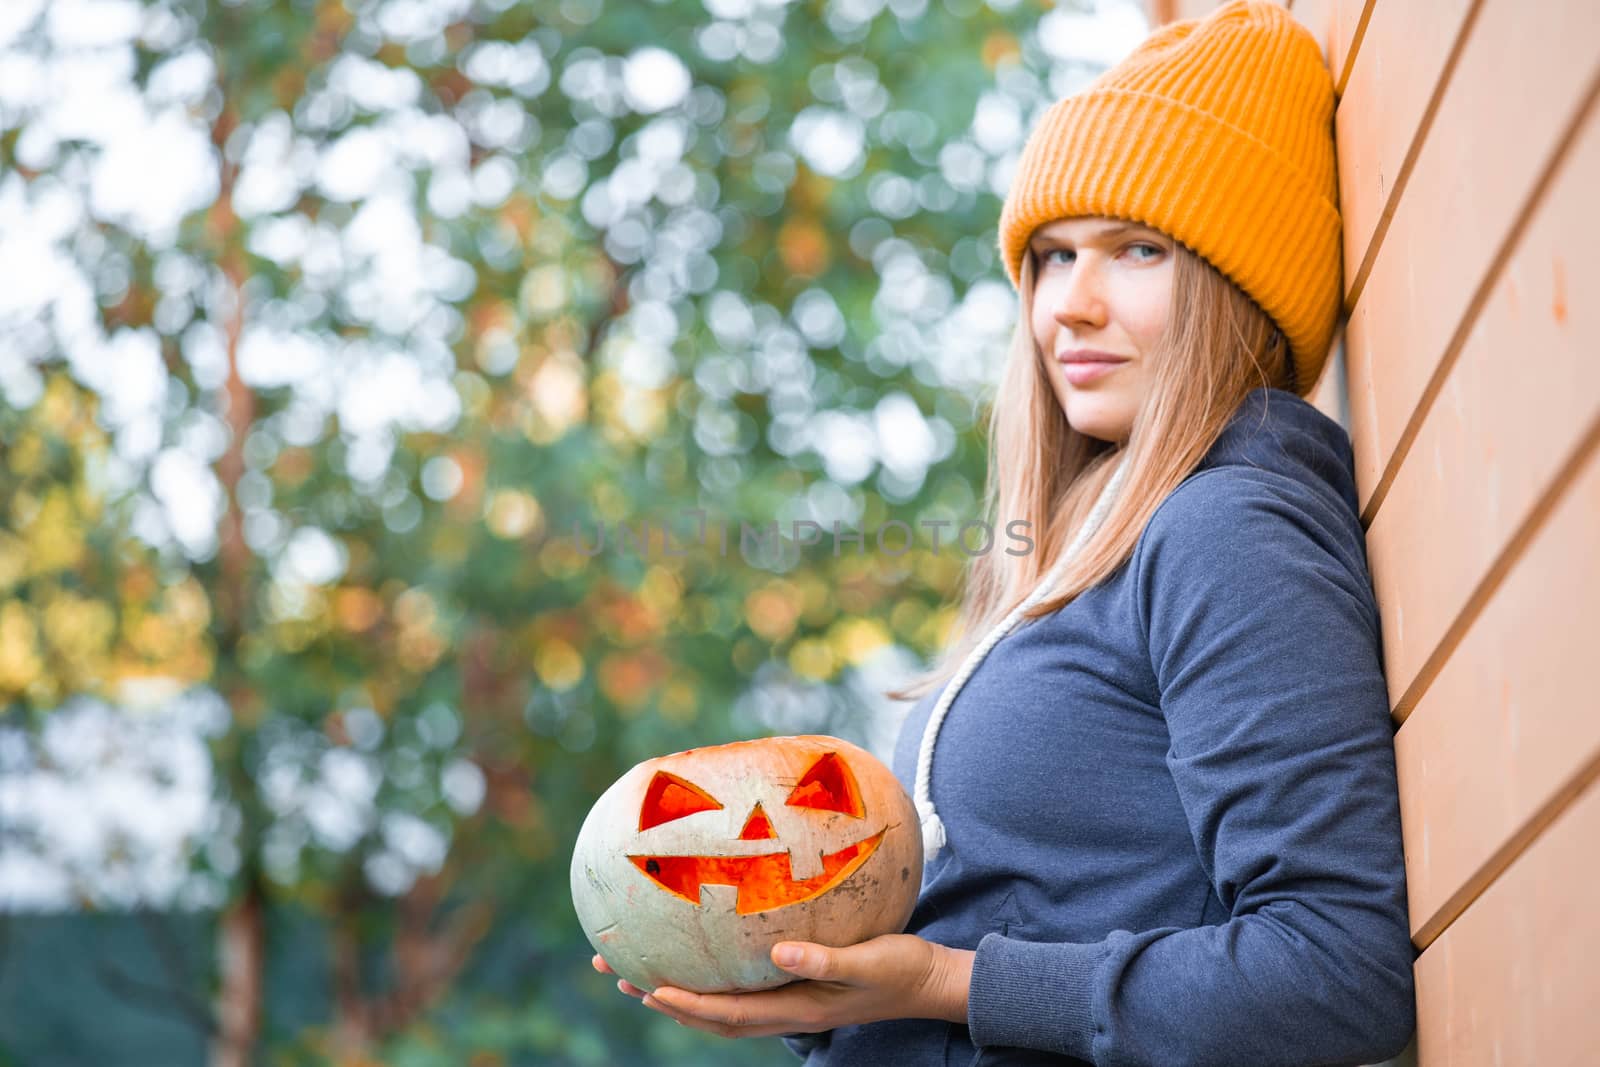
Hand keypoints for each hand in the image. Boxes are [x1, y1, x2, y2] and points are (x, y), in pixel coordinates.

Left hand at [591, 934, 974, 1039]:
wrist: (928, 982)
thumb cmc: (901, 968)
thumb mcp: (868, 961)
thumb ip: (824, 960)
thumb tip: (778, 952)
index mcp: (797, 1010)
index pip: (729, 1014)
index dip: (687, 1004)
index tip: (649, 987)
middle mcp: (785, 1012)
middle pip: (710, 1015)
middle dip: (662, 996)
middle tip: (617, 973)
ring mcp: (789, 1003)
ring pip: (720, 1008)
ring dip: (676, 993)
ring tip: (635, 971)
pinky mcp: (796, 988)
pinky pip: (740, 990)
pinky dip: (709, 981)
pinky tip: (697, 955)